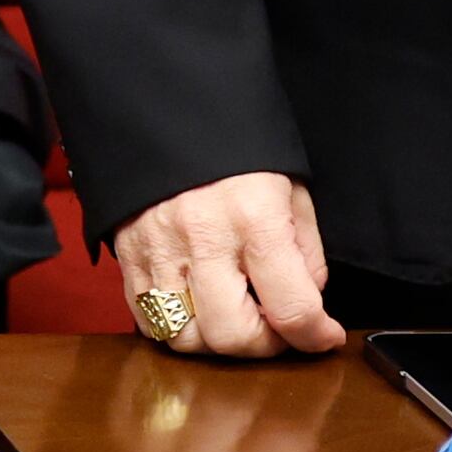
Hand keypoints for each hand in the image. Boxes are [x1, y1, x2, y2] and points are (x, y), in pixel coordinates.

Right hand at [114, 170, 340, 359]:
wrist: (168, 106)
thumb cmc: (237, 148)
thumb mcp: (291, 188)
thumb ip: (304, 251)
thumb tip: (305, 301)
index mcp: (255, 217)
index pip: (292, 308)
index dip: (316, 336)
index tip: (323, 335)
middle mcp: (204, 238)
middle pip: (233, 336)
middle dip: (264, 345)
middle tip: (275, 325)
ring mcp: (158, 248)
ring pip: (185, 338)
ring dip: (216, 341)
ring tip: (232, 314)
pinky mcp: (127, 253)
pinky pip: (148, 319)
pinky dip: (176, 325)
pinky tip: (197, 304)